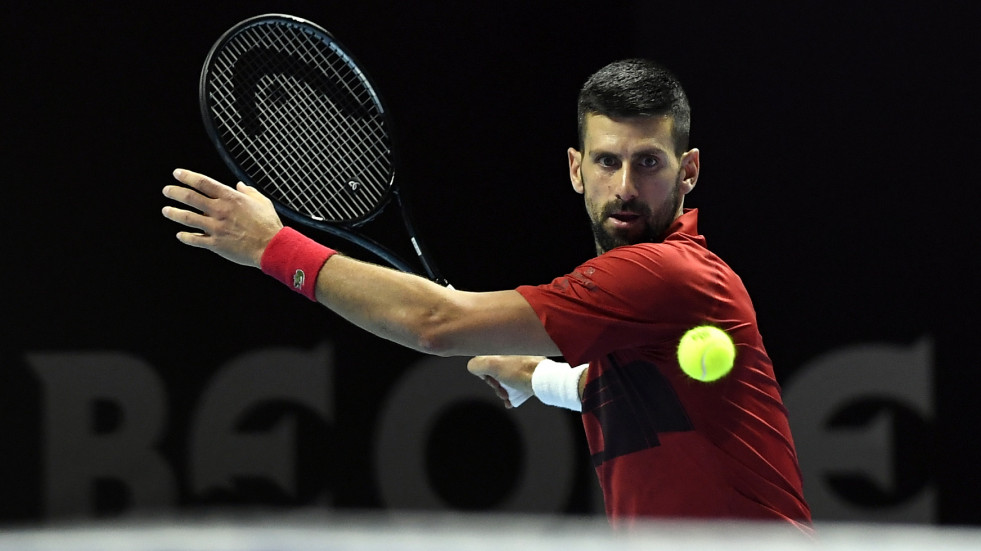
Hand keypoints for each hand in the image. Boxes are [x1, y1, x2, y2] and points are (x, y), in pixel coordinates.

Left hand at [162, 169, 283, 266]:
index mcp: (230, 198)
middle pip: (190, 198)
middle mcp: (220, 210)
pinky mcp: (215, 244)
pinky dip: (185, 237)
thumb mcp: (262, 202)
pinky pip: (195, 239)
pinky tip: (180, 235)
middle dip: (175, 192)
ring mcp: (215, 227)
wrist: (271, 246)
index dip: (188, 177)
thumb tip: (239, 185)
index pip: (203, 183)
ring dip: (173, 213)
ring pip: (187, 218)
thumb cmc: (268, 224)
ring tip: (166, 210)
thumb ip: (248, 192)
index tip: (177, 173)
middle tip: (166, 190)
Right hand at [467, 355, 543, 408]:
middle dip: (495, 383)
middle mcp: (513, 351)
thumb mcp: (491, 365)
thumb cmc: (520, 371)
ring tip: (508, 397)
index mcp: (504, 346)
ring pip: (506, 377)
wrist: (543, 380)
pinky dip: (513, 391)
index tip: (490, 379)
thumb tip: (474, 368)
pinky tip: (512, 400)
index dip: (485, 371)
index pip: (485, 357)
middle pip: (495, 369)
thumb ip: (476, 365)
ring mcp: (522, 361)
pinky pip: (517, 381)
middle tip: (500, 390)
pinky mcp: (530, 371)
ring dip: (503, 390)